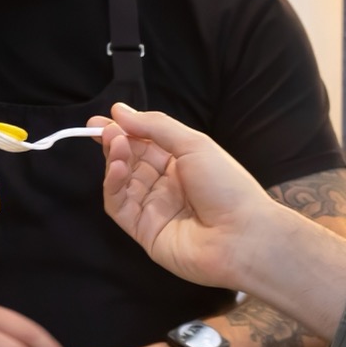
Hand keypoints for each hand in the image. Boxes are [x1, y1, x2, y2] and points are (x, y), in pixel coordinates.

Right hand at [95, 103, 283, 290]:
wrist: (242, 235)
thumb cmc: (227, 186)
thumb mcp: (194, 144)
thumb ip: (155, 127)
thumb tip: (120, 110)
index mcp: (182, 163)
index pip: (145, 143)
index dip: (124, 130)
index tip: (103, 119)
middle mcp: (167, 186)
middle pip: (130, 162)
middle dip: (116, 143)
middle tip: (104, 130)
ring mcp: (154, 209)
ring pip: (122, 183)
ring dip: (114, 161)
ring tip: (114, 144)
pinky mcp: (144, 232)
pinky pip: (119, 206)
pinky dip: (113, 186)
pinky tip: (116, 168)